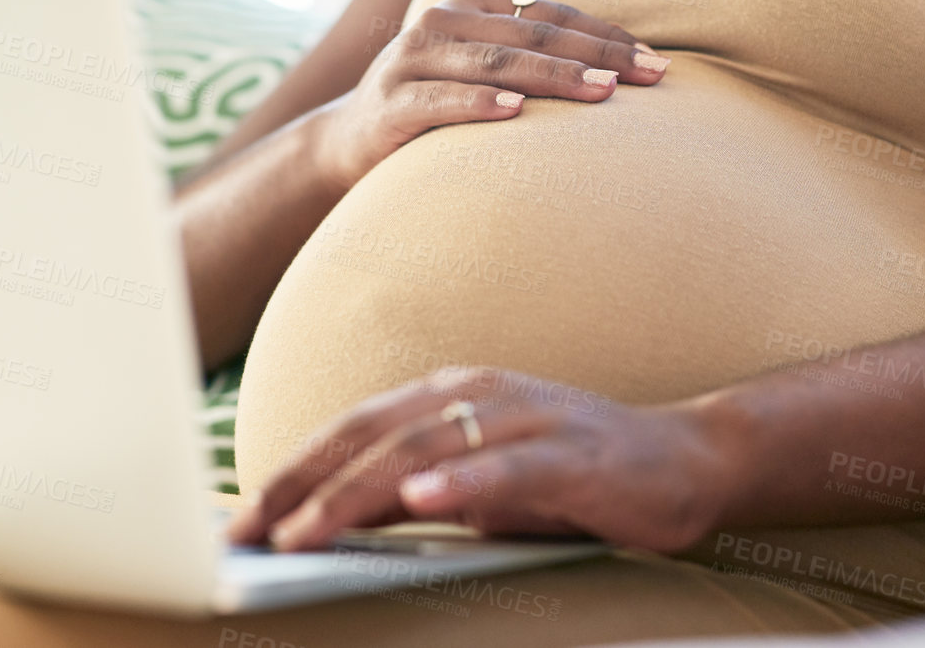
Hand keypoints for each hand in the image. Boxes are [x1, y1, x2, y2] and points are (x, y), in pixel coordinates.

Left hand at [226, 366, 732, 553]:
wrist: (686, 461)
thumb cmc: (573, 476)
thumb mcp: (479, 484)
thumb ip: (413, 491)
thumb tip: (330, 521)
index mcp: (449, 395)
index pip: (353, 429)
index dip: (291, 469)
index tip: (238, 516)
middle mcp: (479, 394)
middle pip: (373, 435)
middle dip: (302, 484)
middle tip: (247, 530)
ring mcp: (527, 418)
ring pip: (426, 449)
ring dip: (358, 491)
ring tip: (307, 531)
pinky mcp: (572, 453)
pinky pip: (508, 466)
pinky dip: (461, 481)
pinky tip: (421, 499)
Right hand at [309, 0, 668, 190]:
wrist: (350, 143)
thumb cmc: (437, 104)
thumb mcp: (481, 70)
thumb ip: (532, 58)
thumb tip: (622, 69)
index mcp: (471, 6)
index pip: (551, 14)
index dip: (606, 35)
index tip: (656, 62)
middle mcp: (441, 21)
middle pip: (532, 35)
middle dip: (595, 55)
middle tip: (646, 76)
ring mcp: (411, 59)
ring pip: (495, 62)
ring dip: (552, 76)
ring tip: (601, 90)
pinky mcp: (391, 103)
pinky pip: (443, 101)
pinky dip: (480, 105)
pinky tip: (516, 112)